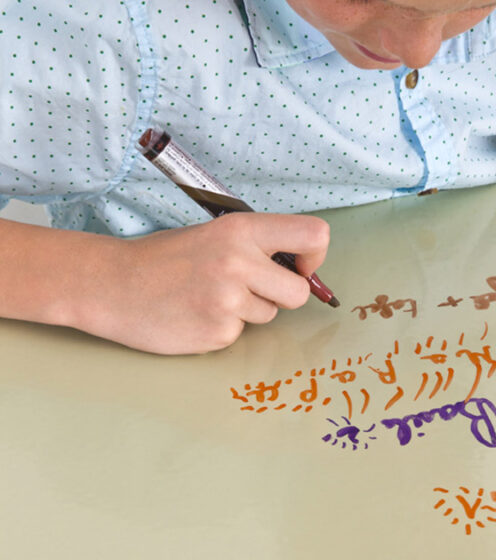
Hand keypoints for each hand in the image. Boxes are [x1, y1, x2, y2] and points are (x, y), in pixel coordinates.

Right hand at [76, 213, 329, 353]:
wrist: (112, 285)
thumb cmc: (167, 258)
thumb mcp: (216, 234)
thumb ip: (259, 247)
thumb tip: (303, 269)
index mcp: (243, 229)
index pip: (314, 235)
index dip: (315, 256)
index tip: (301, 266)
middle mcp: (240, 262)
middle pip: (299, 293)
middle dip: (283, 295)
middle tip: (252, 289)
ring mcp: (227, 300)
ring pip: (270, 315)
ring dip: (248, 311)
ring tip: (209, 296)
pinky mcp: (216, 332)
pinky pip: (240, 334)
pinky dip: (224, 328)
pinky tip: (195, 314)